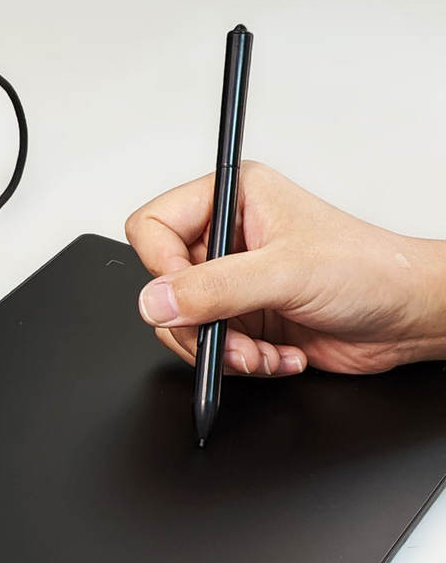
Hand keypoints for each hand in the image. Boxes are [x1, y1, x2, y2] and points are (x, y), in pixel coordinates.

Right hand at [126, 161, 445, 375]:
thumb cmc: (371, 270)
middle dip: (199, 324)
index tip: (188, 298)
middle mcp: (228, 239)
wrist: (409, 317)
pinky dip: (240, 363)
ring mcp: (232, 283)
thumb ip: (214, 288)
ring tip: (262, 352)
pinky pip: (209, 350)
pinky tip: (277, 355)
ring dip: (222, 350)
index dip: (161, 268)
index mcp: (233, 199)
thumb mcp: (287, 272)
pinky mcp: (241, 320)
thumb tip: (156, 300)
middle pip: (163, 287)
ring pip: (182, 326)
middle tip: (233, 335)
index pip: (154, 228)